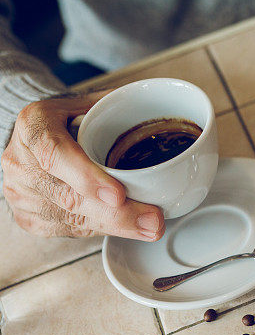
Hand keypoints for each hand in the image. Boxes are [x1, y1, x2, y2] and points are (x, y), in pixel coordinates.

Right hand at [1, 92, 164, 239]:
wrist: (35, 140)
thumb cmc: (66, 121)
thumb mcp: (85, 103)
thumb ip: (115, 107)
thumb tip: (155, 111)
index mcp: (33, 125)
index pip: (54, 152)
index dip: (86, 176)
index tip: (118, 194)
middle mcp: (21, 161)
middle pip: (69, 197)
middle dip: (118, 214)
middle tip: (153, 220)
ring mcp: (21, 193)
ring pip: (72, 219)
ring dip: (116, 227)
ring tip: (149, 227)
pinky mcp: (28, 218)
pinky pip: (69, 231)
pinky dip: (101, 230)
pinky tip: (123, 227)